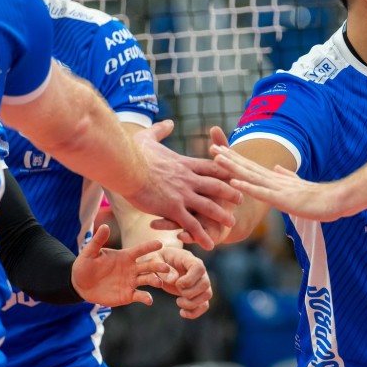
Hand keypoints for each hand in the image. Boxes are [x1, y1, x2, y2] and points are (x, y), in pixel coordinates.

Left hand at [71, 224, 169, 306]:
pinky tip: (149, 300)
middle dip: (158, 266)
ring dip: (155, 280)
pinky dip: (146, 298)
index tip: (160, 243)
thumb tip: (105, 226)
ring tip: (159, 283)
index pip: (140, 250)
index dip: (149, 246)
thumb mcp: (89, 253)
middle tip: (166, 267)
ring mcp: (131, 282)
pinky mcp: (128, 295)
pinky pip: (140, 295)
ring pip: (148, 280)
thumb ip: (98, 241)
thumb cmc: (85, 266)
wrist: (80, 285)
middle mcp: (132, 268)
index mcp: (125, 256)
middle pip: (149, 265)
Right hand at [125, 120, 241, 249]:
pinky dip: (202, 235)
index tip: (235, 174)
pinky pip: (192, 224)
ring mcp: (183, 194)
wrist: (126, 167)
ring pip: (209, 206)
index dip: (224, 171)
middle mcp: (189, 179)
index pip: (211, 167)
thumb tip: (168, 122)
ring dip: (222, 215)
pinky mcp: (173, 208)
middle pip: (216, 186)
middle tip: (241, 198)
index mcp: (185, 164)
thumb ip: (160, 130)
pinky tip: (209, 244)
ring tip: (232, 222)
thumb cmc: (133, 153)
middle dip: (230, 192)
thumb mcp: (148, 137)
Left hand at [151, 246, 213, 318]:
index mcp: (189, 260)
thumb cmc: (158, 260)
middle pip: (205, 283)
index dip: (189, 279)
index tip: (177, 284)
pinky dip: (194, 312)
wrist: (160, 264)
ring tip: (178, 302)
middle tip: (177, 291)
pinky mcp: (198, 294)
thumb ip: (163, 269)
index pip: (199, 268)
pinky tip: (182, 313)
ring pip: (207, 295)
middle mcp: (199, 271)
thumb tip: (174, 280)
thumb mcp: (155, 260)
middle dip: (190, 292)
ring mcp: (200, 283)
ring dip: (192, 303)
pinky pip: (204, 306)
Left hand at [211, 144, 349, 220]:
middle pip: (247, 167)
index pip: (252, 166)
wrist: (336, 200)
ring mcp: (277, 188)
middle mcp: (274, 180)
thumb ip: (287, 177)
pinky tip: (234, 181)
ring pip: (251, 175)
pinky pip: (261, 192)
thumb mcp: (298, 186)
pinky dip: (247, 186)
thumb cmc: (319, 197)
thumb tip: (278, 167)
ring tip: (217, 158)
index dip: (235, 158)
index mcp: (276, 179)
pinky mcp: (282, 199)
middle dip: (228, 157)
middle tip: (211, 146)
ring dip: (233, 167)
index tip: (220, 149)